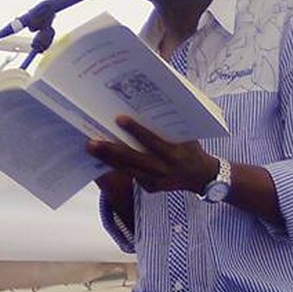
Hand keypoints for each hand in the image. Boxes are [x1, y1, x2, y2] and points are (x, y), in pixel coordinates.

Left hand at [88, 116, 217, 193]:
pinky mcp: (150, 187)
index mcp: (174, 154)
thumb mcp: (187, 135)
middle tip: (92, 142)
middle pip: (133, 159)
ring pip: (128, 170)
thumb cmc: (191, 148)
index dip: (136, 130)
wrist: (201, 176)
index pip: (152, 141)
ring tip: (91, 148)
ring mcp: (156, 181)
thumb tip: (150, 104)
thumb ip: (170, 125)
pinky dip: (116, 167)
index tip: (119, 119)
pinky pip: (130, 176)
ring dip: (107, 160)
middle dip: (111, 151)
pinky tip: (101, 158)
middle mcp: (164, 169)